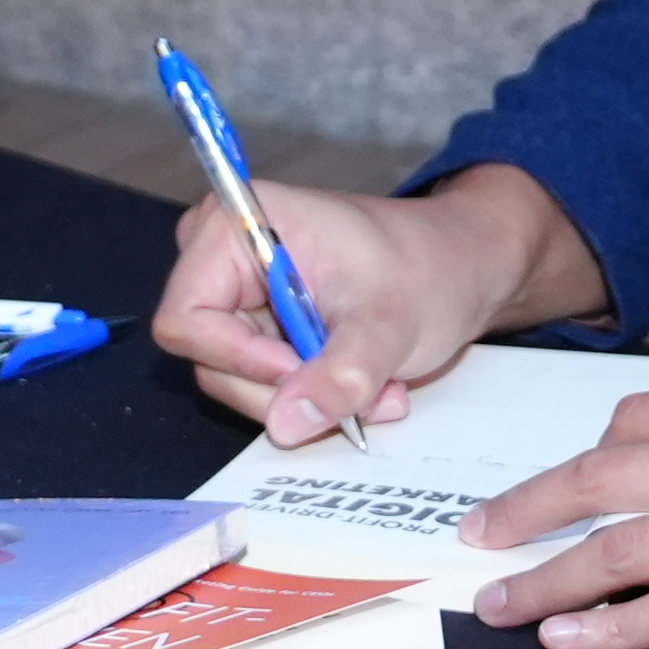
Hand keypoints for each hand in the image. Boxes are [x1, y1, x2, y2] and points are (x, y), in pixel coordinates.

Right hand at [155, 161, 588, 442]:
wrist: (461, 266)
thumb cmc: (428, 268)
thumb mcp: (389, 324)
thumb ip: (339, 375)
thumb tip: (286, 424)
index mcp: (237, 224)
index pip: (187, 318)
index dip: (237, 360)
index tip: (301, 374)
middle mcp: (224, 254)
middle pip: (208, 356)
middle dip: (284, 387)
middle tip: (356, 392)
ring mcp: (239, 293)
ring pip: (236, 378)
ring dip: (306, 397)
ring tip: (375, 389)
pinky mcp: (259, 324)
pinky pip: (263, 381)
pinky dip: (311, 394)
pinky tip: (364, 384)